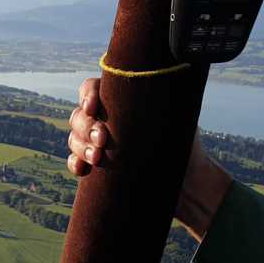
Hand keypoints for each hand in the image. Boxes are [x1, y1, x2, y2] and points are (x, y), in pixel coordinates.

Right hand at [67, 78, 231, 241]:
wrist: (189, 183)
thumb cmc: (185, 144)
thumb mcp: (178, 117)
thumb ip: (160, 98)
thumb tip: (154, 80)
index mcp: (121, 100)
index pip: (92, 88)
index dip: (87, 95)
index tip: (93, 107)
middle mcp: (106, 118)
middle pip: (80, 114)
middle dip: (86, 126)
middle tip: (103, 139)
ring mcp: (98, 142)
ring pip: (74, 137)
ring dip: (80, 146)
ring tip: (97, 158)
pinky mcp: (97, 167)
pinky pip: (75, 161)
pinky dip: (74, 163)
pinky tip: (82, 170)